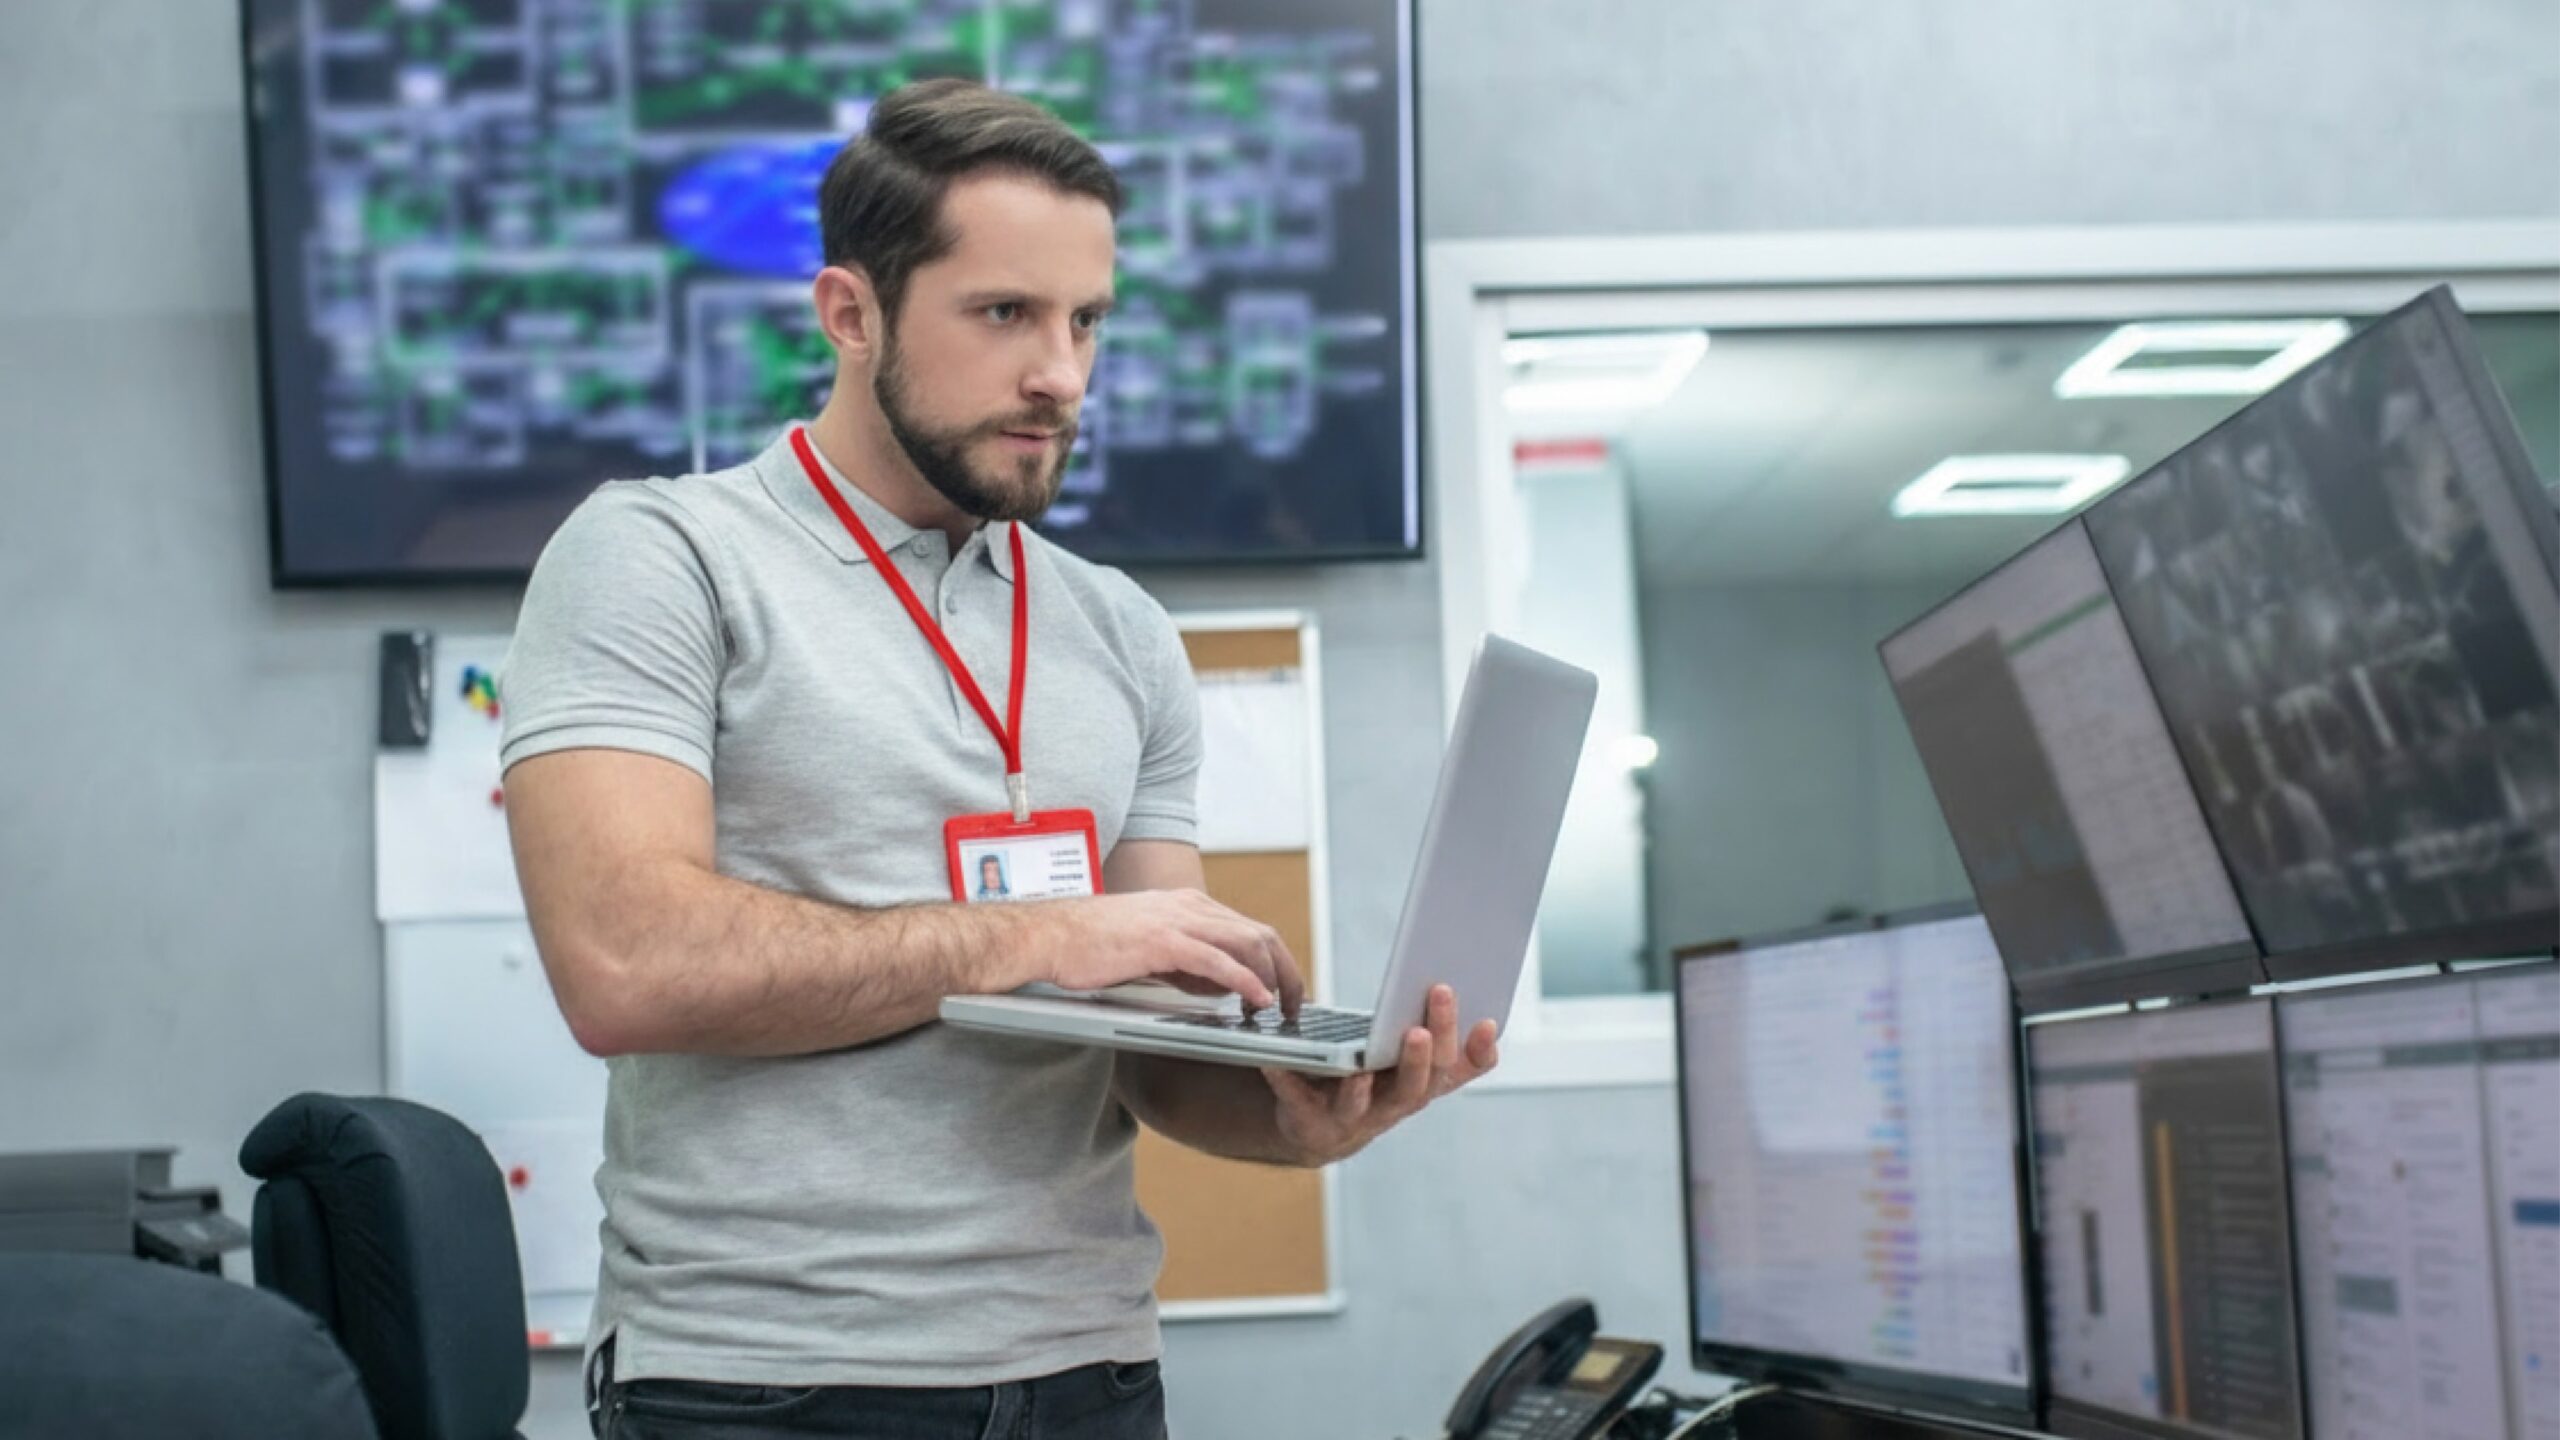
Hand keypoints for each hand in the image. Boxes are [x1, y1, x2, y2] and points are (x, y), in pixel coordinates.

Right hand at [1042, 889, 1303, 1013]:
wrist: (1049, 936)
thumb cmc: (1091, 946)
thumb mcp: (1151, 950)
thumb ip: (1188, 963)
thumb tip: (1221, 986)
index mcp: (1187, 905)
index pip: (1248, 928)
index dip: (1275, 958)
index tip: (1287, 987)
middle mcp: (1189, 907)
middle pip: (1260, 933)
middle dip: (1287, 969)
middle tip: (1298, 1002)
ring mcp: (1177, 921)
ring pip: (1247, 943)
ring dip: (1273, 976)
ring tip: (1284, 1006)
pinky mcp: (1163, 942)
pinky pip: (1218, 962)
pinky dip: (1246, 981)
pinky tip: (1259, 1000)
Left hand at [1262, 985, 1497, 1165]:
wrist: (1319, 1126)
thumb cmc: (1371, 1079)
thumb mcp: (1406, 1059)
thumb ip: (1436, 1033)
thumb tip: (1464, 991)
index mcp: (1421, 1083)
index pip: (1456, 1069)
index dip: (1477, 1052)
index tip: (1487, 1021)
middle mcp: (1394, 1104)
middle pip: (1415, 1084)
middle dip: (1420, 1054)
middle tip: (1422, 1022)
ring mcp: (1353, 1117)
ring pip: (1366, 1104)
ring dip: (1362, 1088)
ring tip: (1362, 1068)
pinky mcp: (1310, 1120)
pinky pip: (1298, 1099)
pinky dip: (1288, 1081)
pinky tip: (1276, 1064)